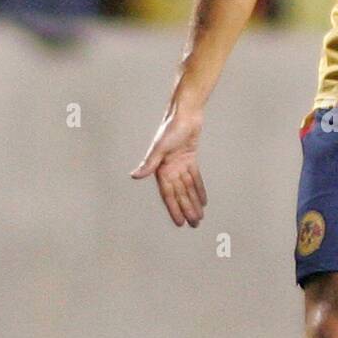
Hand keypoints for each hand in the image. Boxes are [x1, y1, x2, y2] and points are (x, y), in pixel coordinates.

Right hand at [131, 106, 206, 226]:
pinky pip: (195, 177)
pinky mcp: (189, 159)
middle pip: (180, 194)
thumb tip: (134, 175)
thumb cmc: (170, 128)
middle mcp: (170, 169)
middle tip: (195, 224)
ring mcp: (180, 164)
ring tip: (200, 216)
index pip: (168, 194)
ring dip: (194, 202)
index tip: (180, 223)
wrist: (185, 113)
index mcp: (161, 169)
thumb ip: (149, 163)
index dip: (174, 209)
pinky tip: (203, 200)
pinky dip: (199, 188)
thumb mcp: (159, 147)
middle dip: (187, 209)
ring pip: (188, 188)